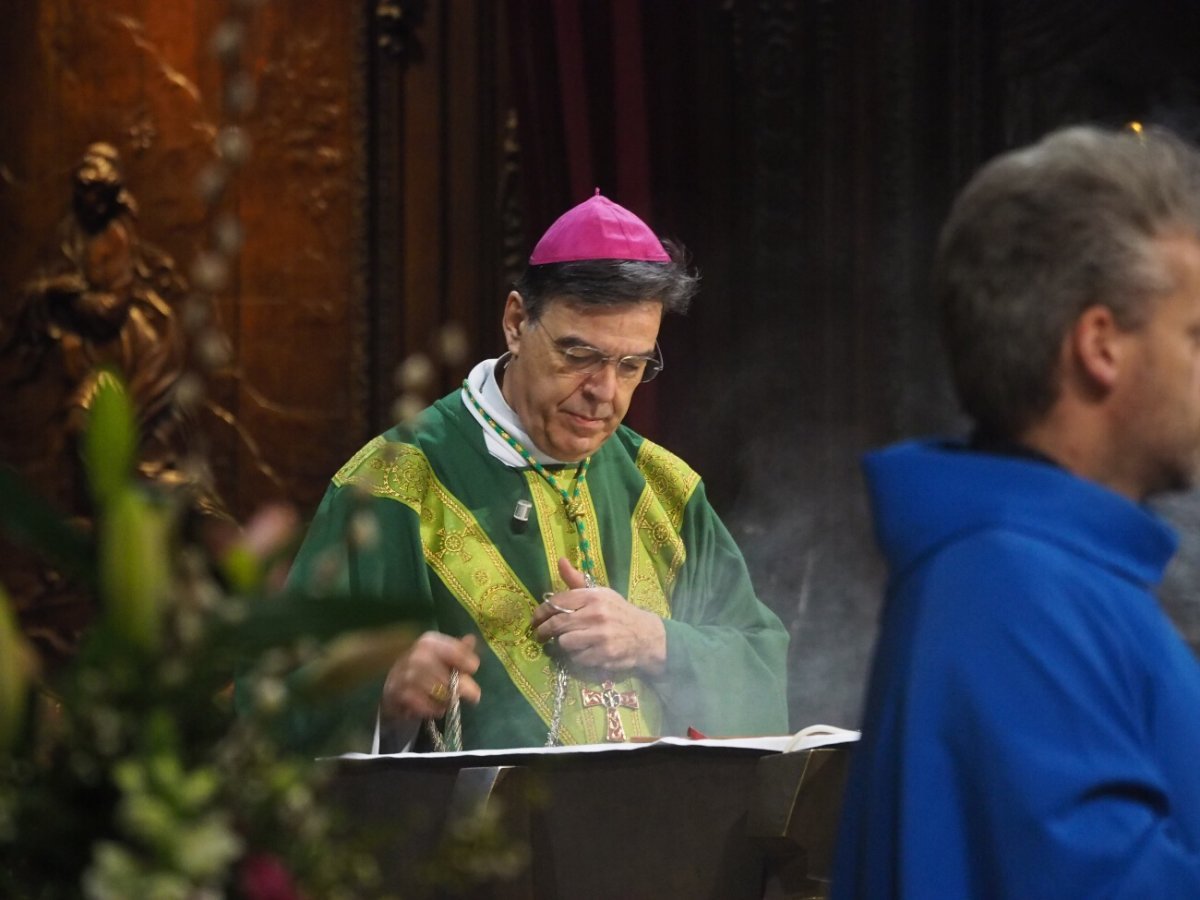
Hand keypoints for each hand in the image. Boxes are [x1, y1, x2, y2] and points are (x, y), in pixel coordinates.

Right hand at [381, 631, 480, 720]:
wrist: (394, 686)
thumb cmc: (425, 669)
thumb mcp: (442, 655)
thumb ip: (459, 650)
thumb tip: (471, 639)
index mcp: (429, 642)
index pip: (455, 650)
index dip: (468, 661)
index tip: (472, 669)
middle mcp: (416, 655)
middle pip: (447, 674)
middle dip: (463, 686)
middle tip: (474, 696)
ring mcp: (406, 675)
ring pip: (438, 691)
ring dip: (448, 700)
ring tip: (450, 701)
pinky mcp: (399, 694)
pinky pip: (425, 706)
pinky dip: (434, 709)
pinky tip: (437, 708)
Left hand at [529, 557, 666, 675]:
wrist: (646, 635)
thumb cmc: (618, 612)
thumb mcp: (600, 593)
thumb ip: (576, 581)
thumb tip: (560, 560)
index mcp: (594, 596)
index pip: (558, 602)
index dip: (541, 612)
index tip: (535, 619)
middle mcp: (596, 614)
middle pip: (557, 624)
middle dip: (543, 631)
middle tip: (540, 635)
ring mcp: (600, 636)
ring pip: (564, 643)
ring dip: (560, 645)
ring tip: (562, 643)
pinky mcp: (604, 655)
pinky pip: (576, 659)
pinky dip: (574, 658)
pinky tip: (578, 653)